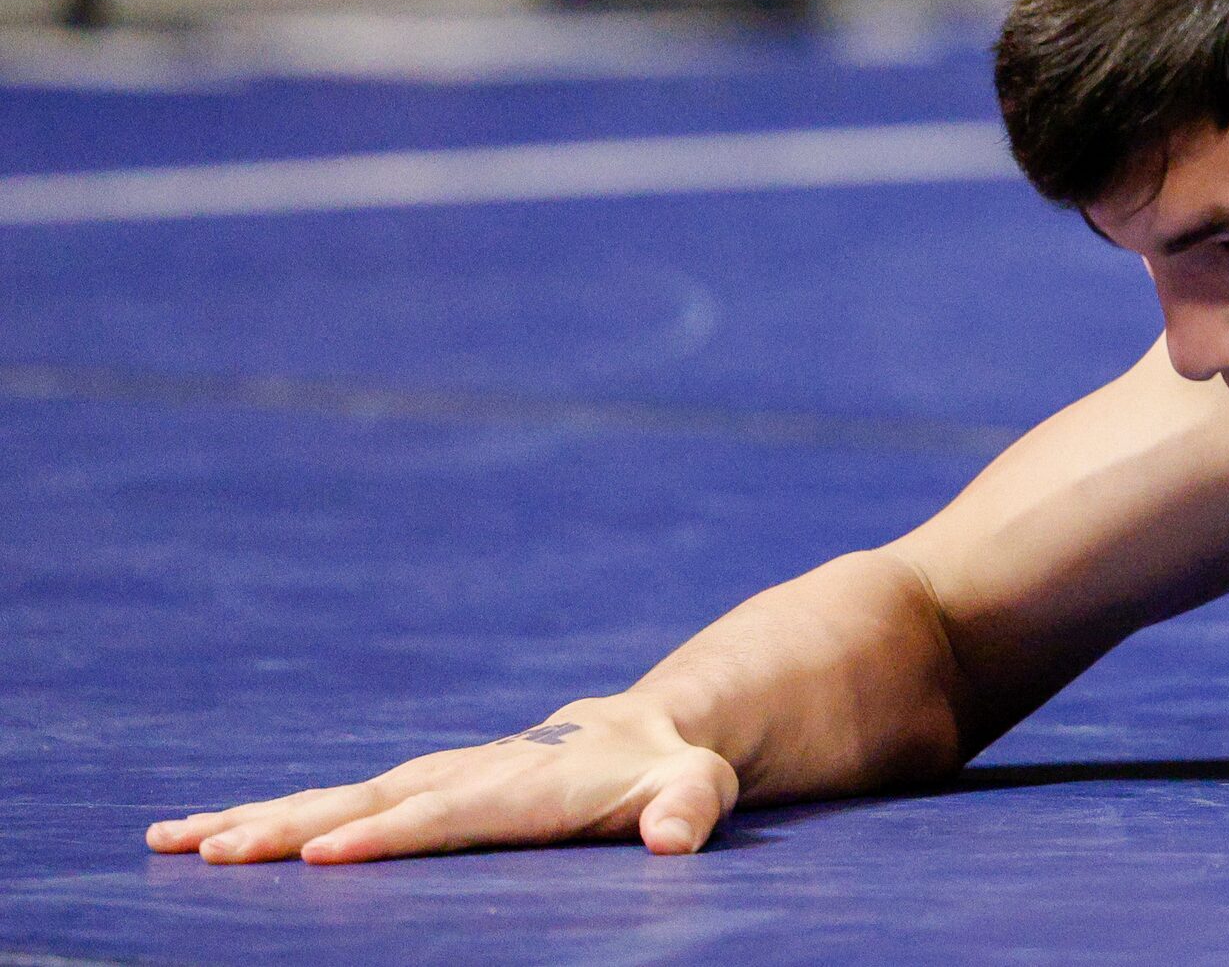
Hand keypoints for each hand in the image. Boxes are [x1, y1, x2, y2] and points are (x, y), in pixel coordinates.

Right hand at [144, 696, 737, 864]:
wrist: (644, 731)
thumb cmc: (669, 773)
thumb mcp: (695, 789)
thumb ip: (689, 811)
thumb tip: (673, 839)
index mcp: (521, 786)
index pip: (447, 814)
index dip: (388, 835)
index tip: (322, 855)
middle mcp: (462, 776)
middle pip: (366, 804)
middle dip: (288, 826)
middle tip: (210, 848)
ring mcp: (430, 779)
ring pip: (332, 800)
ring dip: (254, 820)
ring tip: (174, 840)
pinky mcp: (409, 790)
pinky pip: (330, 804)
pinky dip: (265, 816)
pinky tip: (201, 835)